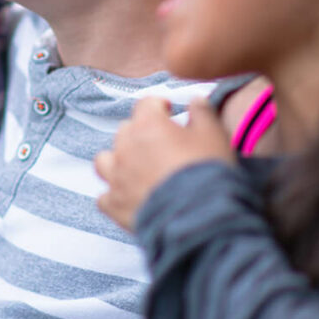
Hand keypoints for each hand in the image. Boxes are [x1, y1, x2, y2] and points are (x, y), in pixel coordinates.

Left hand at [95, 97, 233, 230]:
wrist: (200, 217)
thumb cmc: (207, 172)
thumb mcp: (214, 135)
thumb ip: (203, 113)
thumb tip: (196, 101)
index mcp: (147, 126)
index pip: (146, 105)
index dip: (158, 107)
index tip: (169, 112)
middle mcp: (125, 148)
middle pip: (125, 131)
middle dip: (141, 134)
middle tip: (161, 146)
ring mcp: (116, 177)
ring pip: (104, 160)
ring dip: (118, 161)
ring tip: (136, 169)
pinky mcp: (115, 205)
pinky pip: (105, 197)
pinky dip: (114, 196)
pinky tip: (129, 198)